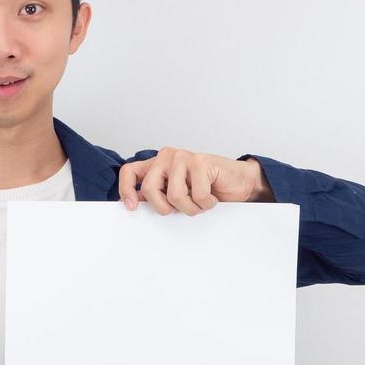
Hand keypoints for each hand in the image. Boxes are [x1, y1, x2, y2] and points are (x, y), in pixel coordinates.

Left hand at [118, 147, 267, 214]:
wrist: (238, 183)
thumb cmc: (207, 189)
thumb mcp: (177, 194)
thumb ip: (158, 195)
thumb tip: (136, 207)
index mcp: (157, 164)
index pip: (129, 171)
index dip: (126, 190)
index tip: (132, 207)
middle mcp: (166, 157)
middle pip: (149, 189)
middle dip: (165, 207)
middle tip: (181, 208)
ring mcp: (183, 157)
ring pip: (174, 196)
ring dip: (191, 207)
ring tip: (200, 200)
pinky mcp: (201, 161)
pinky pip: (197, 195)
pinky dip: (207, 203)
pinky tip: (213, 195)